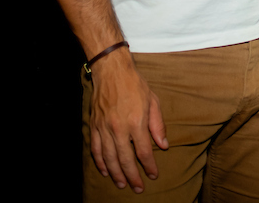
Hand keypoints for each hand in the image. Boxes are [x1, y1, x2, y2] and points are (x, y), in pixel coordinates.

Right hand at [88, 50, 167, 192]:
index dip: (149, 165)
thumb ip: (158, 125)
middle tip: (138, 188)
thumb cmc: (135, 85)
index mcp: (136, 122)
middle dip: (133, 176)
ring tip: (122, 184)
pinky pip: (96, 149)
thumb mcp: (153, 101)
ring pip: (109, 158)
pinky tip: (105, 171)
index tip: (153, 174)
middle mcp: (119, 128)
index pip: (144, 151)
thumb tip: (163, 145)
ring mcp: (104, 128)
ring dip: (116, 173)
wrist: (112, 71)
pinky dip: (100, 162)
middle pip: (126, 159)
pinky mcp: (95, 126)